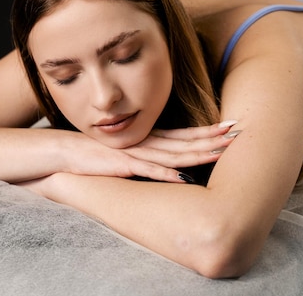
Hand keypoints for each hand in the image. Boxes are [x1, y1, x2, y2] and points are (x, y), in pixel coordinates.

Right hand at [64, 121, 239, 183]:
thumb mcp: (124, 153)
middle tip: (239, 132)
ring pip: (173, 154)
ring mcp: (135, 152)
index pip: (183, 135)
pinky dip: (167, 173)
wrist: (63, 150)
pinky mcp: (121, 163)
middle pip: (185, 141)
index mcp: (148, 139)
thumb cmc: (93, 154)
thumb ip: (145, 159)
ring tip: (222, 150)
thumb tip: (169, 169)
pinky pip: (148, 169)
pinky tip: (184, 176)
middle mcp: (145, 142)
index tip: (230, 127)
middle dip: (212, 137)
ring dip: (198, 152)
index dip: (207, 132)